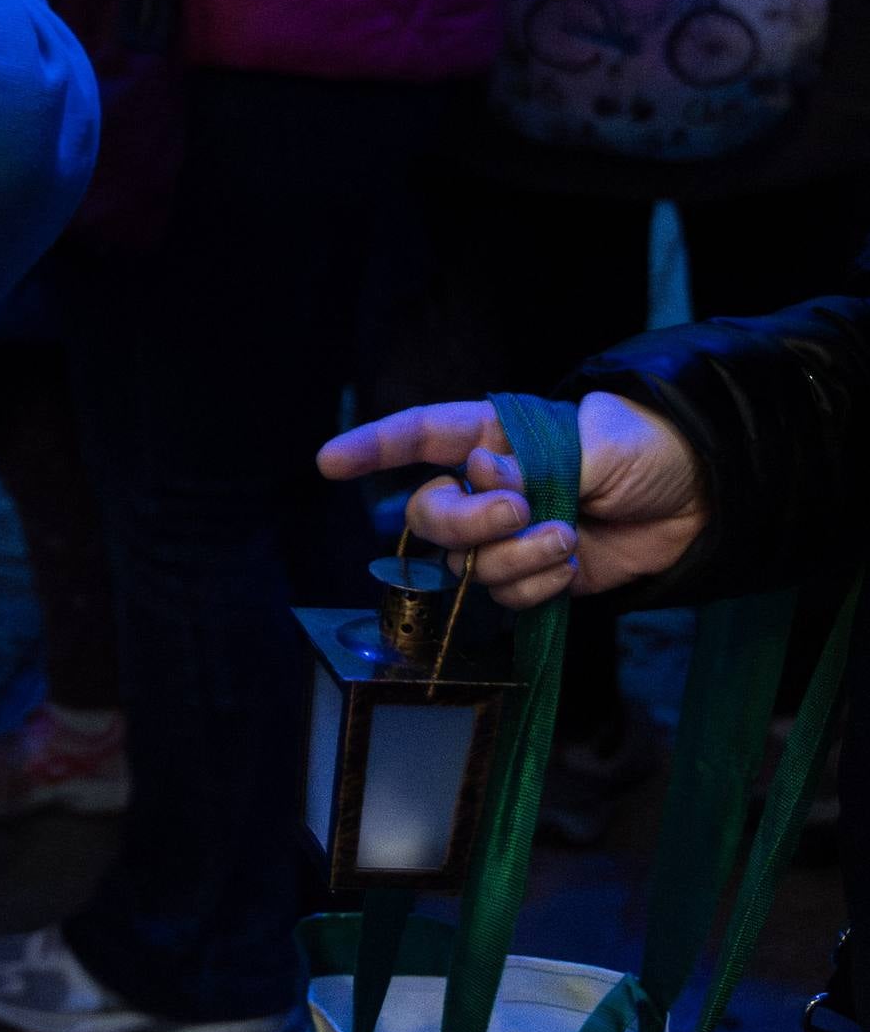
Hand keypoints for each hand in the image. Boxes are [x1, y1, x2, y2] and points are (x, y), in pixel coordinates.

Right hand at [316, 392, 708, 607]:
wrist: (703, 502)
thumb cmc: (648, 450)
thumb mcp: (594, 442)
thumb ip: (530, 462)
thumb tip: (480, 477)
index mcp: (494, 437)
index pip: (421, 436)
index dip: (371, 447)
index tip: (328, 463)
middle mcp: (488, 488)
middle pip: (430, 515)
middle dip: (465, 521)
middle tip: (518, 512)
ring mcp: (508, 536)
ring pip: (467, 563)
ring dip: (515, 557)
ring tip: (567, 540)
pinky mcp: (534, 576)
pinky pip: (505, 595)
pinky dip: (536, 586)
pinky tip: (571, 566)